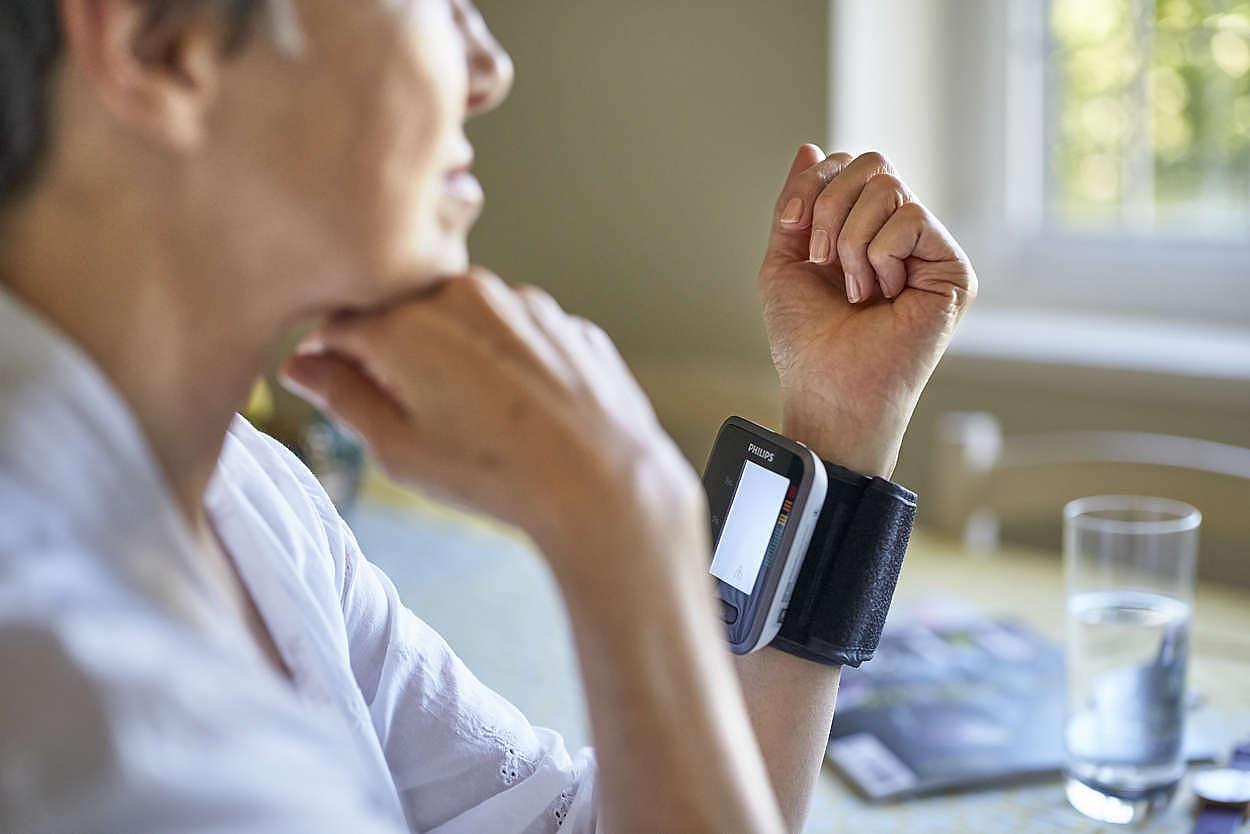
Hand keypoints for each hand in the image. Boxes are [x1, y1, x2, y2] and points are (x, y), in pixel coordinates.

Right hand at [279, 269, 704, 572]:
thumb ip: (342, 395)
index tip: (330, 380)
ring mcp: (525, 304)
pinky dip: (509, 362)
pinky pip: (520, 334)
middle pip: (406, 313)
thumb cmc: (494, 475)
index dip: (329, 353)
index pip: (342, 320)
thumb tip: (302, 365)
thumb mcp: (398, 449)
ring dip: (456, 354)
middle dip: (396, 352)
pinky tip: (523, 414)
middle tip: (412, 413)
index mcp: (408, 322)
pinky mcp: (567, 323)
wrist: (603, 483)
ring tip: (478, 421)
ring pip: (467, 320)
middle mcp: (465, 294)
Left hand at [758, 145, 976, 476]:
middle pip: (872, 163)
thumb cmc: (806, 341)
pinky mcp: (952, 269)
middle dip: (829, 207)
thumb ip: (797, 206)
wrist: (826, 387)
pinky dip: (879, 256)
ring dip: (851, 241)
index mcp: (864, 228)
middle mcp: (901, 233)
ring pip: (889, 188)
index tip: (791, 226)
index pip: (848, 164)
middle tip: (823, 261)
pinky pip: (911, 218)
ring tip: (856, 289)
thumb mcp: (784, 262)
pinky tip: (883, 295)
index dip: (814, 184)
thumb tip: (809, 148)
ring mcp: (929, 250)